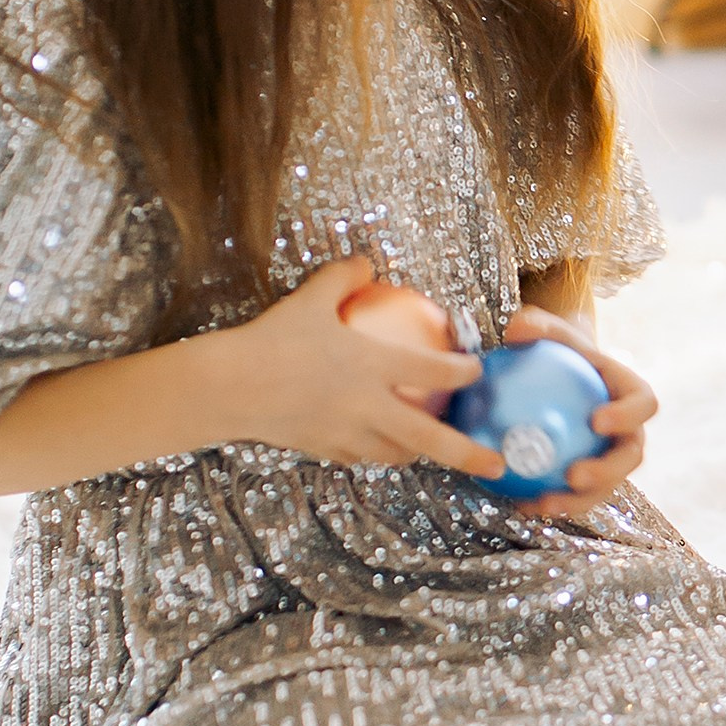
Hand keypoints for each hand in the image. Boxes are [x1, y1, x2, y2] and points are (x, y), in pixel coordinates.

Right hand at [209, 256, 500, 477]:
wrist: (227, 387)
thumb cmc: (271, 339)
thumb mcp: (310, 297)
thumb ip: (344, 278)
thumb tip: (364, 263)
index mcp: (373, 366)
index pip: (435, 373)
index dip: (464, 373)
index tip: (478, 371)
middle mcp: (368, 407)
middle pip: (430, 439)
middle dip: (468, 453)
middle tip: (497, 462)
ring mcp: (347, 434)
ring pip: (397, 455)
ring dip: (419, 453)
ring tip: (432, 450)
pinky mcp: (324, 450)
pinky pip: (361, 457)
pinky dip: (375, 453)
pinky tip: (376, 445)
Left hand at [501, 304, 655, 505]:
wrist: (561, 375)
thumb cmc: (560, 350)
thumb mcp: (550, 333)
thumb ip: (537, 327)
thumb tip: (516, 329)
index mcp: (632, 394)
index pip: (643, 405)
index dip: (627, 415)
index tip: (596, 420)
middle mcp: (630, 430)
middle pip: (631, 456)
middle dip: (607, 472)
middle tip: (573, 475)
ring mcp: (612, 458)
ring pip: (606, 487)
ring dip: (579, 501)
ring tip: (545, 505)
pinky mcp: (590, 478)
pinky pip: (577, 496)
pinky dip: (552, 503)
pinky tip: (521, 505)